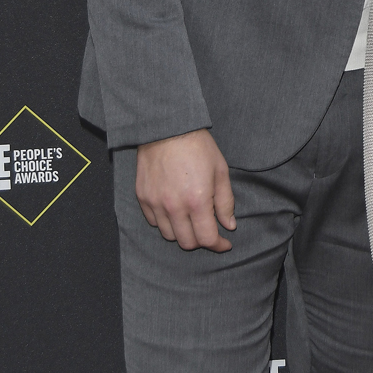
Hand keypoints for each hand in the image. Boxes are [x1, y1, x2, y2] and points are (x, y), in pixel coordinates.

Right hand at [135, 128, 235, 251]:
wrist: (167, 128)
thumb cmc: (198, 146)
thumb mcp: (220, 170)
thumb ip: (225, 201)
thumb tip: (229, 226)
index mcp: (197, 200)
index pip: (206, 239)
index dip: (218, 245)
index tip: (224, 243)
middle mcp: (174, 207)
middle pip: (187, 243)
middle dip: (201, 240)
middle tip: (208, 229)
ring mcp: (156, 204)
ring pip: (169, 235)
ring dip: (183, 232)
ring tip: (191, 218)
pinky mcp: (143, 199)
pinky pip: (154, 222)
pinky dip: (166, 222)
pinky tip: (174, 209)